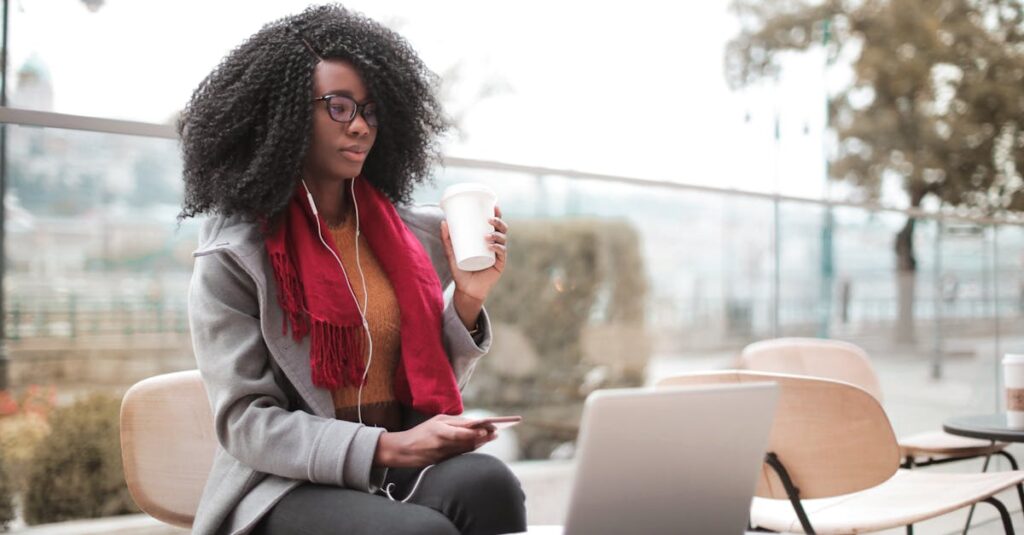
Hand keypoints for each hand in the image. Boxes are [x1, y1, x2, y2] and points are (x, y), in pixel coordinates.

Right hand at [373, 414, 496, 467]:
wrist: (402, 450)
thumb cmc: (421, 432)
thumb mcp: (436, 421)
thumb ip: (454, 422)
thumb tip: (474, 423)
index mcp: (439, 429)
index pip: (461, 431)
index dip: (476, 432)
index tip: (489, 428)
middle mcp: (441, 442)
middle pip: (467, 441)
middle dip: (483, 437)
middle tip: (496, 433)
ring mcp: (442, 454)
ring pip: (465, 449)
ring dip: (480, 443)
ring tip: (491, 437)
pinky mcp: (442, 462)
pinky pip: (460, 455)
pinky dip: (471, 449)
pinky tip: (480, 444)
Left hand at [441, 205, 507, 302]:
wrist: (465, 290)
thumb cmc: (460, 270)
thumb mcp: (451, 253)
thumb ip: (446, 239)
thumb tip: (443, 221)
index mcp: (487, 240)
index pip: (495, 225)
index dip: (498, 214)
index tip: (494, 206)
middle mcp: (495, 246)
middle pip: (502, 230)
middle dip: (499, 222)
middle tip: (489, 219)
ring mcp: (498, 255)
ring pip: (503, 240)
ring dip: (497, 235)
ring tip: (486, 235)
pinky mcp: (499, 265)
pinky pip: (502, 254)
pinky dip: (498, 248)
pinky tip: (492, 246)